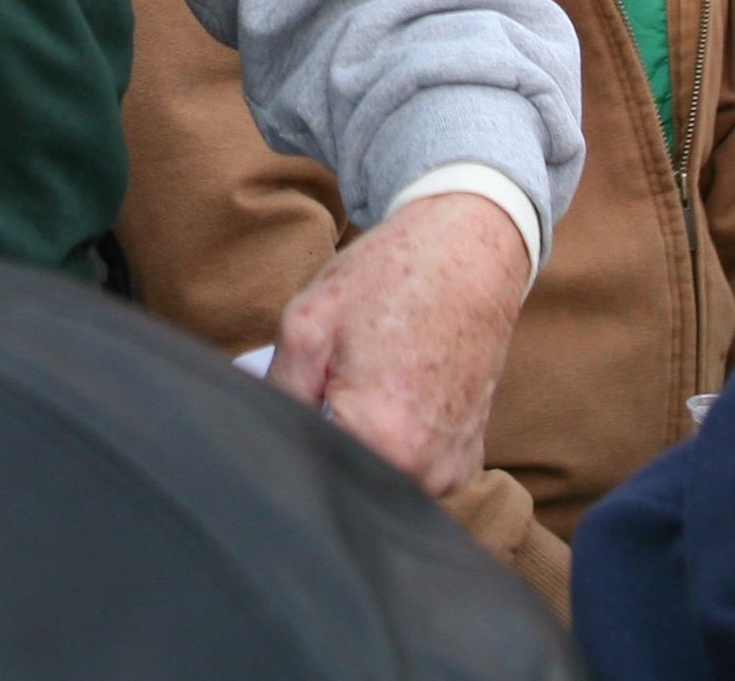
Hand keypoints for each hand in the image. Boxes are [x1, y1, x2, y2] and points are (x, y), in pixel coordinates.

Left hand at [269, 191, 535, 500]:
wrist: (469, 255)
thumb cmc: (389, 280)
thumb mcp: (308, 323)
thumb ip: (279, 392)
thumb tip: (265, 439)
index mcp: (381, 439)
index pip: (312, 473)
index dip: (294, 437)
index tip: (304, 394)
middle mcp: (424, 471)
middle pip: (345, 479)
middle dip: (329, 439)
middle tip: (334, 380)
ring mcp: (450, 471)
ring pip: (377, 478)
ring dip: (362, 443)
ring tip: (370, 381)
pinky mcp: (464, 462)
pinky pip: (411, 471)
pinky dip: (395, 443)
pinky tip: (396, 393)